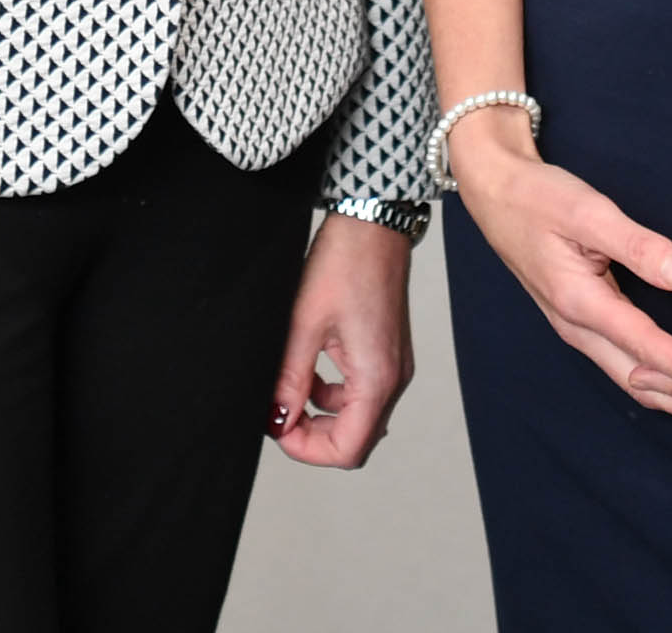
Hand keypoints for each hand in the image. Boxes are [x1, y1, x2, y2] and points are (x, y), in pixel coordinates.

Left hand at [270, 214, 414, 467]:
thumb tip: (277, 418)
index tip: (277, 428)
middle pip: (357, 440)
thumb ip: (290, 378)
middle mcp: (393, 378)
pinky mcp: (387, 352)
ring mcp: (394, 365)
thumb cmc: (344, 262)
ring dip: (323, 416)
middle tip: (278, 415)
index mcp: (377, 377)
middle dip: (314, 437)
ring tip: (290, 393)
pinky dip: (335, 396)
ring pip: (360, 418)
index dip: (308, 450)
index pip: (349, 449)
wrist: (372, 222)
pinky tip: (311, 373)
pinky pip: (363, 393)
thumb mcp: (303, 324)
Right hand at [446, 115, 671, 426]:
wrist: (496, 194)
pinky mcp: (584, 324)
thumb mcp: (588, 211)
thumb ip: (636, 244)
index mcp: (579, 302)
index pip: (645, 348)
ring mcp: (579, 330)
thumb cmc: (539, 199)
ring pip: (634, 380)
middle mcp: (578, 327)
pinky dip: (662, 381)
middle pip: (642, 382)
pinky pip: (627, 365)